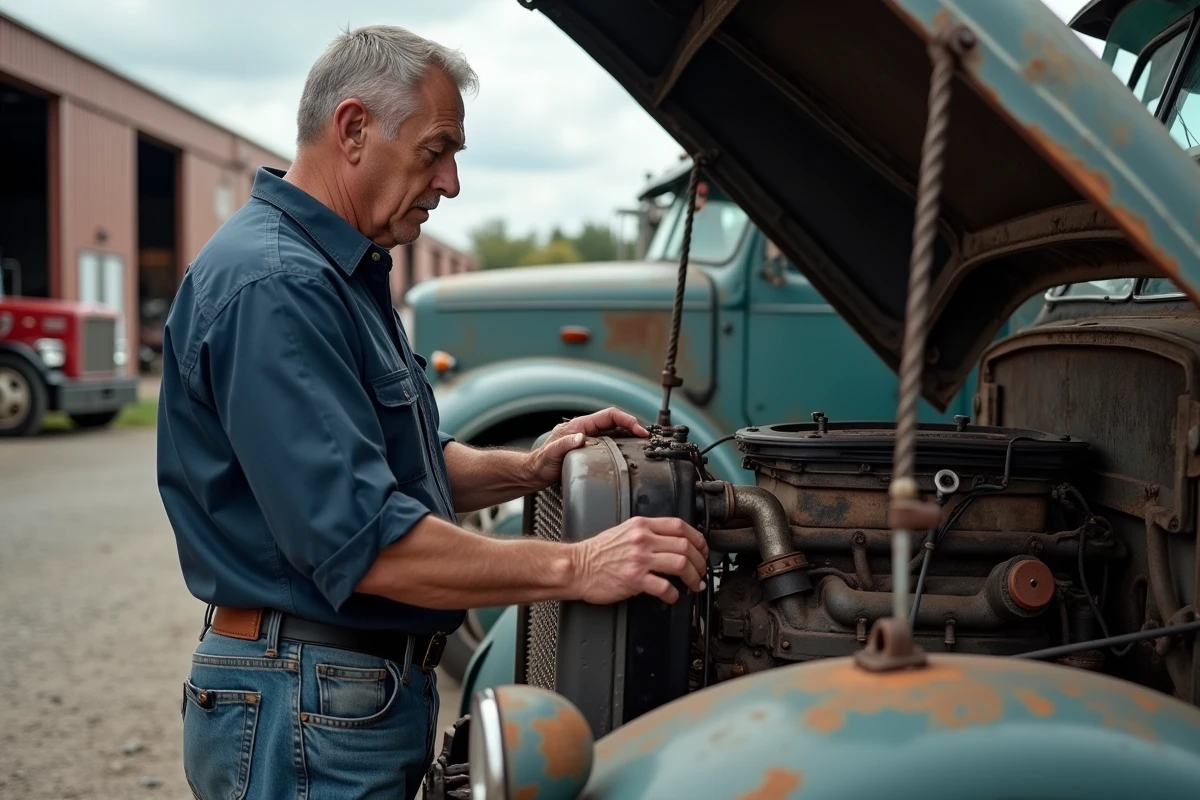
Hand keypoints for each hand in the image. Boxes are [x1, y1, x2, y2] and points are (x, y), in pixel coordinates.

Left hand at [526, 407, 649, 488]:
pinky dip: (623, 444)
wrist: (534, 473)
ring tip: (643, 443)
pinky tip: (629, 452)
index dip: (627, 420)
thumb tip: (581, 437)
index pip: (610, 415)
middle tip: (647, 437)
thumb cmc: (541, 463)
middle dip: (633, 426)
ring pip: (615, 432)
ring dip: (629, 435)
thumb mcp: (552, 454)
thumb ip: (565, 444)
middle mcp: (587, 429)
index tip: (639, 430)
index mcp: (580, 426)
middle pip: (616, 422)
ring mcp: (590, 439)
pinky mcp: (591, 449)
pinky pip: (611, 442)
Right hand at [571, 516, 708, 604]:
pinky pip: (665, 587)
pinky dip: (674, 595)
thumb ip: (647, 533)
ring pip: (681, 564)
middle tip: (701, 572)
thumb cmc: (596, 553)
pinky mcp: (635, 579)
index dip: (698, 539)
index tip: (702, 550)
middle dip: (700, 561)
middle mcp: (643, 540)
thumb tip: (671, 542)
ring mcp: (639, 559)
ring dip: (694, 578)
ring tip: (694, 585)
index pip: (680, 526)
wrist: (576, 567)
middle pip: (686, 545)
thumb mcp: (623, 531)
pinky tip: (672, 597)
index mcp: (642, 526)